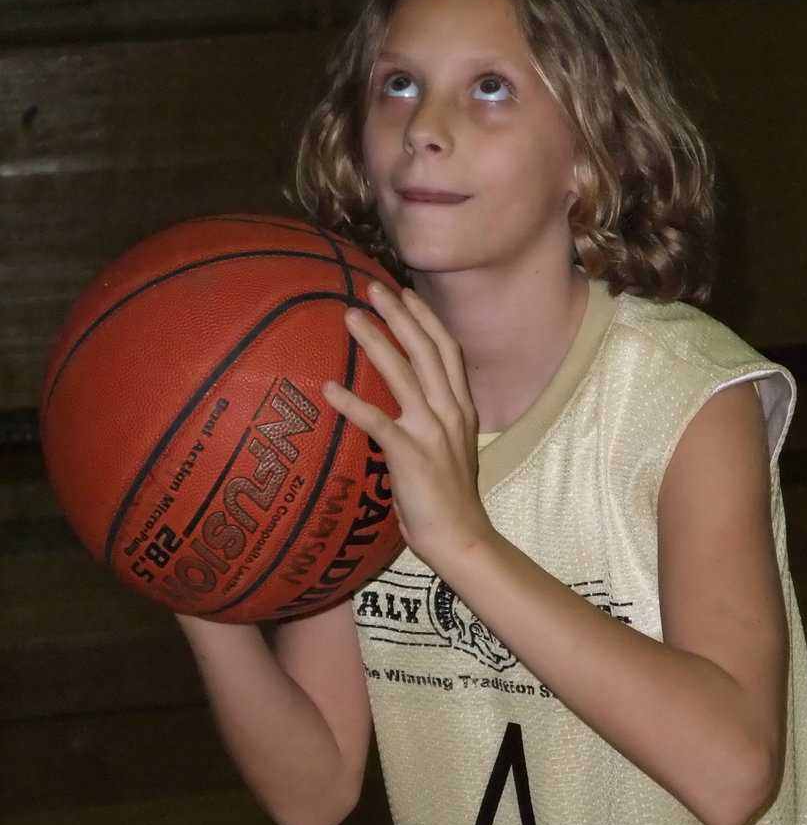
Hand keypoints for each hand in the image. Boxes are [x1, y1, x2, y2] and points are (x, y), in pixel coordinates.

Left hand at [323, 281, 493, 568]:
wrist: (461, 537)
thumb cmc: (450, 500)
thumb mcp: (450, 450)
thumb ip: (434, 422)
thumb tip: (405, 407)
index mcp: (462, 410)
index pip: (448, 351)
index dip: (426, 319)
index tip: (406, 292)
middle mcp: (451, 412)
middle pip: (427, 350)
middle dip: (400, 314)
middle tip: (372, 288)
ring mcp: (433, 432)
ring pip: (404, 374)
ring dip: (375, 341)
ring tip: (349, 317)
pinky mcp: (411, 454)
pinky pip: (377, 421)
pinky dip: (351, 403)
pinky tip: (328, 388)